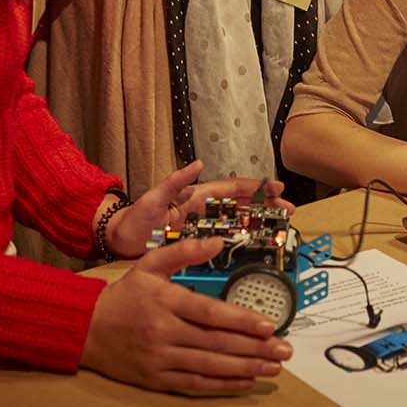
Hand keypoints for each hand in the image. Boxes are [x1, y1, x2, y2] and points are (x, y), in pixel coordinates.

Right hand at [81, 238, 292, 393]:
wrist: (86, 329)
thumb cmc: (125, 295)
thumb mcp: (149, 264)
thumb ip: (184, 251)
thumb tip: (217, 241)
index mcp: (165, 301)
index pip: (209, 312)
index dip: (241, 320)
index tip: (269, 326)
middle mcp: (164, 332)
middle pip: (216, 342)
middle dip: (254, 348)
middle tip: (284, 351)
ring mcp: (160, 359)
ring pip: (209, 365)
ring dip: (245, 368)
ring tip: (273, 368)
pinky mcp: (157, 379)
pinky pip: (195, 384)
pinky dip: (222, 384)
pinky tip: (245, 381)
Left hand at [107, 160, 290, 259]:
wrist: (120, 241)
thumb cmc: (134, 218)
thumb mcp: (153, 197)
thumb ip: (174, 181)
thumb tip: (197, 164)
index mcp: (195, 196)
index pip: (231, 188)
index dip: (255, 187)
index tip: (276, 187)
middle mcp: (202, 209)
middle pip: (241, 204)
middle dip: (265, 204)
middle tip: (287, 208)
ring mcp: (201, 226)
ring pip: (236, 221)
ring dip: (258, 221)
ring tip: (278, 224)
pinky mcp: (197, 242)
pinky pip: (224, 239)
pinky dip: (241, 238)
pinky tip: (255, 242)